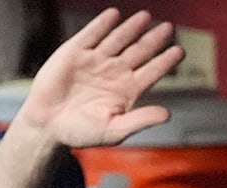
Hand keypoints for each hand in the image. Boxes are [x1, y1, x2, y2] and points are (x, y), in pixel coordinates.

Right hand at [14, 8, 180, 148]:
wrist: (48, 126)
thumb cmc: (83, 133)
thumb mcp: (114, 130)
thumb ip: (140, 121)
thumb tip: (167, 115)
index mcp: (127, 90)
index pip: (152, 72)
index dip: (165, 61)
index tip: (179, 51)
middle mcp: (115, 72)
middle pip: (139, 51)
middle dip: (153, 40)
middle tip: (168, 28)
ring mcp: (96, 60)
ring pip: (118, 39)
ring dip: (131, 28)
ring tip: (146, 17)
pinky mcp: (75, 52)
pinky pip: (91, 34)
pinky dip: (102, 24)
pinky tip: (114, 15)